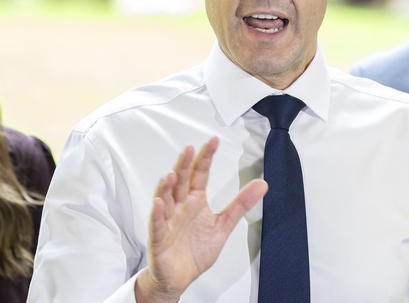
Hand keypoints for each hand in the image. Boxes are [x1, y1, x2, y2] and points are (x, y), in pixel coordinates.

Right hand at [135, 137, 267, 302]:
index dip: (206, 158)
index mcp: (194, 201)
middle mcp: (179, 206)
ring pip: (165, 199)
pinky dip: (156, 213)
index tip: (213, 141)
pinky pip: (157, 224)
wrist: (179, 277)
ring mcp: (167, 220)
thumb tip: (262, 183)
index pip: (199, 175)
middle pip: (181, 182)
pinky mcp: (159, 237)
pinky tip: (158, 203)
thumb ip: (240, 204)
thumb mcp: (223, 225)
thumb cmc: (195, 249)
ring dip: (166, 187)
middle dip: (184, 166)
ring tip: (172, 174)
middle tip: (189, 149)